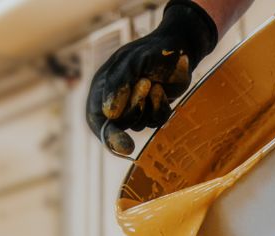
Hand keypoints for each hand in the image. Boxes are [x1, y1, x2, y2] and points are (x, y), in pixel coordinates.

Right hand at [86, 0, 217, 153]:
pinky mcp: (153, 110)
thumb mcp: (131, 61)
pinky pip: (155, 121)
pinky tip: (161, 90)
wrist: (178, 48)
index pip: (97, 119)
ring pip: (139, 125)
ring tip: (153, 83)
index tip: (124, 147)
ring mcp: (135, 107)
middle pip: (119, 125)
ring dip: (149, 106)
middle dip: (134, 106)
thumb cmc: (150, 51)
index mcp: (102, 88)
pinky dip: (160, 108)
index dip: (108, 136)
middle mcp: (115, 101)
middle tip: (145, 83)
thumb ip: (118, 84)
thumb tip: (109, 113)